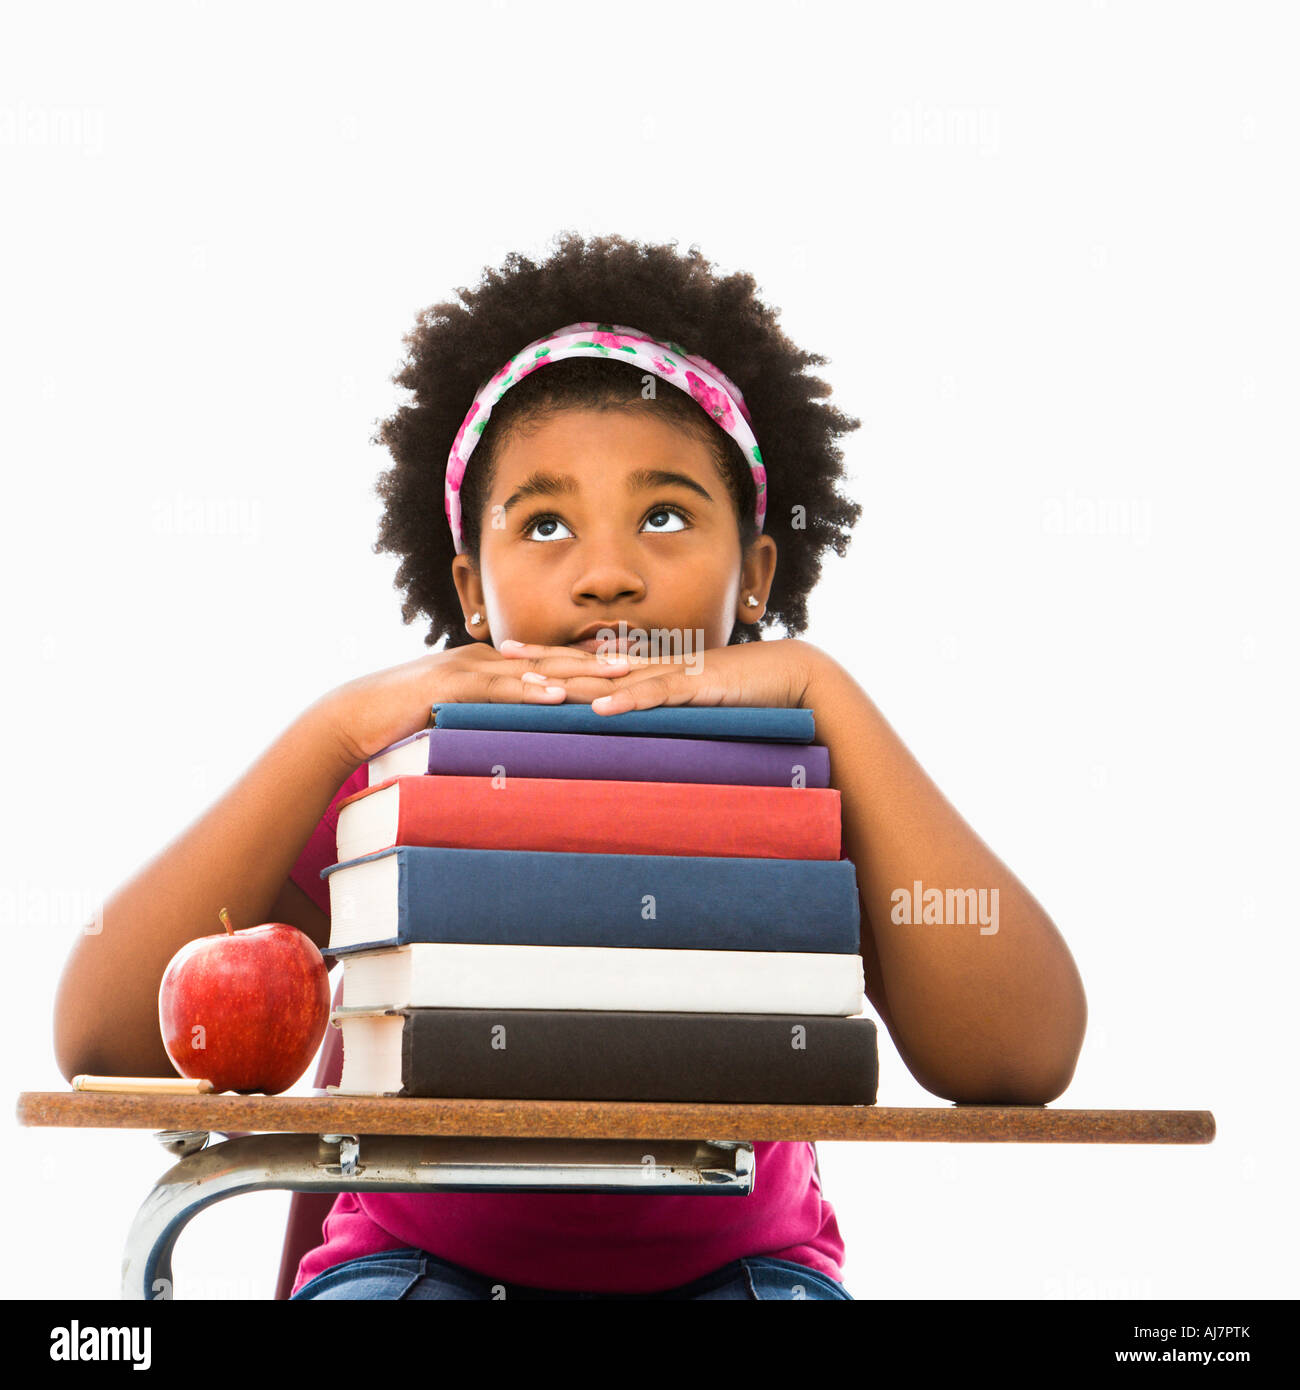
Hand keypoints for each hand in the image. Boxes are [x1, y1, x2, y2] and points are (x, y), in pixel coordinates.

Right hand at [317, 640, 632, 765]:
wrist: (354, 716)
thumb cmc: (404, 722)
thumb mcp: (458, 718)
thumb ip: (490, 719)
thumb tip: (520, 736)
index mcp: (490, 666)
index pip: (550, 660)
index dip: (590, 660)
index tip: (631, 661)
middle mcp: (484, 659)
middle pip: (553, 658)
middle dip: (599, 659)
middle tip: (645, 661)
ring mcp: (468, 668)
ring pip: (534, 669)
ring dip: (579, 670)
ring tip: (620, 672)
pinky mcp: (449, 686)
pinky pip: (496, 688)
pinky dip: (528, 690)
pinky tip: (557, 694)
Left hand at [491, 637, 821, 715]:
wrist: (786, 674)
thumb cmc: (737, 691)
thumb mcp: (686, 700)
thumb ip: (655, 706)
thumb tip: (624, 718)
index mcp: (646, 668)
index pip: (586, 660)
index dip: (547, 655)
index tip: (507, 652)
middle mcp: (651, 666)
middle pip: (586, 663)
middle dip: (543, 660)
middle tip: (500, 656)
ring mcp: (672, 675)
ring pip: (613, 678)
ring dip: (572, 682)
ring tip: (533, 685)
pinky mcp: (696, 688)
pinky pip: (657, 696)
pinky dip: (629, 702)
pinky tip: (601, 709)